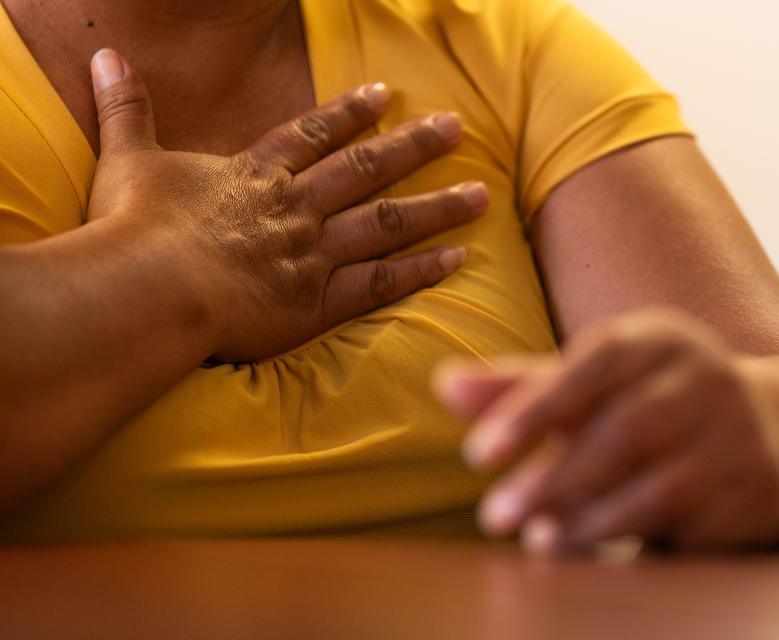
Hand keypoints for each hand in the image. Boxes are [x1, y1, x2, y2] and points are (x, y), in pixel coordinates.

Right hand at [87, 48, 486, 360]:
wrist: (150, 289)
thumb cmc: (136, 229)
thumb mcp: (129, 159)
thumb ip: (127, 108)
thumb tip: (105, 55)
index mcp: (257, 174)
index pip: (314, 134)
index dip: (350, 113)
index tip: (385, 95)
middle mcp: (296, 207)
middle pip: (367, 170)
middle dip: (414, 146)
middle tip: (457, 128)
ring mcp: (312, 254)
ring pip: (387, 222)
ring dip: (435, 207)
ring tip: (479, 196)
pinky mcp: (317, 302)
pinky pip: (380, 284)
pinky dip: (419, 272)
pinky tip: (456, 260)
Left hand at [434, 309, 778, 553]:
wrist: (775, 427)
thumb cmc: (654, 397)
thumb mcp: (596, 381)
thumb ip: (522, 386)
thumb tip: (444, 383)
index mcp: (656, 338)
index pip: (592, 365)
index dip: (534, 408)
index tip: (478, 453)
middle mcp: (702, 379)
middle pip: (623, 430)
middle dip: (554, 477)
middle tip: (496, 515)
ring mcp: (736, 436)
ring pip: (657, 484)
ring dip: (590, 518)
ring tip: (537, 540)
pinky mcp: (754, 491)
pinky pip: (689, 523)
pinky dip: (633, 539)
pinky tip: (591, 552)